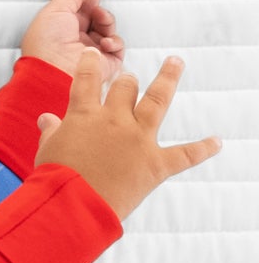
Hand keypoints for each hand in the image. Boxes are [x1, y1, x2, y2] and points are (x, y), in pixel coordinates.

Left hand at [20, 0, 124, 79]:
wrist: (54, 73)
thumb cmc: (47, 44)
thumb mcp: (55, 10)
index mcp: (58, 26)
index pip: (71, 3)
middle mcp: (73, 37)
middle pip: (91, 9)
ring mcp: (90, 49)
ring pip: (106, 24)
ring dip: (105, 17)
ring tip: (99, 17)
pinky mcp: (104, 62)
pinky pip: (116, 44)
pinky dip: (112, 40)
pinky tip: (102, 43)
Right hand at [33, 48, 221, 219]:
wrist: (72, 207)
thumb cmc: (53, 180)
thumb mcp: (47, 152)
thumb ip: (51, 132)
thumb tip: (47, 119)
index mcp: (85, 115)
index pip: (87, 79)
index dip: (89, 64)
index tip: (92, 54)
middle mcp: (115, 120)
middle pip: (126, 86)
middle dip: (127, 82)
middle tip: (128, 80)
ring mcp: (139, 139)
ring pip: (158, 100)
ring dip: (168, 78)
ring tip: (175, 63)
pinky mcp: (156, 164)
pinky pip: (185, 154)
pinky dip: (202, 149)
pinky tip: (217, 142)